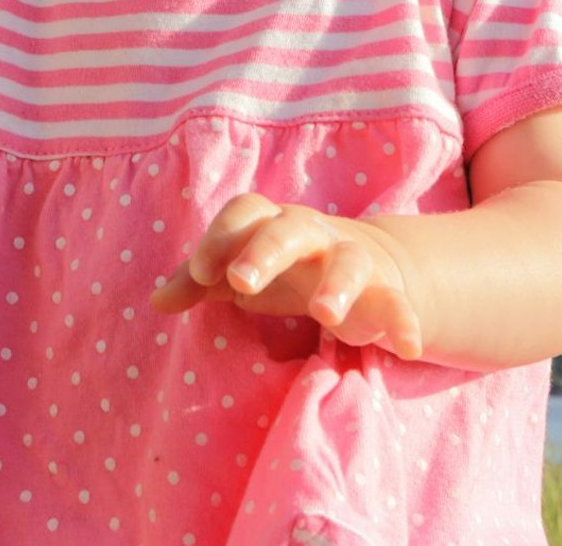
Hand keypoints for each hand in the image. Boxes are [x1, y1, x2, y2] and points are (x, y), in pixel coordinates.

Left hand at [150, 193, 427, 360]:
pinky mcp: (386, 292)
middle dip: (265, 251)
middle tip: (241, 281)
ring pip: (348, 260)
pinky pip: (398, 303)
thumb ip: (198, 282)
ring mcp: (352, 259)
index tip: (200, 273)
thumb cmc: (283, 267)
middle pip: (289, 228)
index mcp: (270, 223)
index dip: (220, 237)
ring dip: (338, 285)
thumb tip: (155, 302)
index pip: (245, 212)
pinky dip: (405, 322)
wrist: (364, 263)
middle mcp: (311, 234)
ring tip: (326, 317)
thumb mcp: (239, 271)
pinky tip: (406, 348)